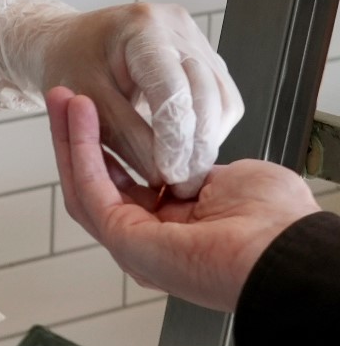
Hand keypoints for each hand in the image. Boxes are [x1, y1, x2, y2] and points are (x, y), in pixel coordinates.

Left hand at [0, 0, 241, 194]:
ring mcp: (196, 39)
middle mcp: (176, 26)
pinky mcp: (206, 56)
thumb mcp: (86, 103)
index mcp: (141, 28)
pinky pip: (222, 98)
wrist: (71, 42)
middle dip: (195, 145)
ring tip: (184, 172)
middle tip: (181, 184)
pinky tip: (188, 150)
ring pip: (222, 98)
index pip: (172, 88)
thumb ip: (126, 136)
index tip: (169, 174)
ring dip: (207, 140)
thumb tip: (162, 175)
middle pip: (205, 93)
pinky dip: (208, 129)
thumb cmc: (70, 66)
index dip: (174, 137)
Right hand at [47, 87, 317, 312]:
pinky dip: (81, 146)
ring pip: (84, 182)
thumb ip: (191, 165)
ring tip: (62, 98)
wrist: (284, 248)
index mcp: (174, 229)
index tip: (97, 108)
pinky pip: (90, 185)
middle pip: (95, 181)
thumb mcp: (228, 176)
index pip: (125, 182)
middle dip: (76, 136)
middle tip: (65, 97)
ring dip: (70, 137)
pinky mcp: (122, 238)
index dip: (107, 143)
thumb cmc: (274, 221)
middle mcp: (147, 240)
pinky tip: (78, 114)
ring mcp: (131, 243)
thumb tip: (174, 154)